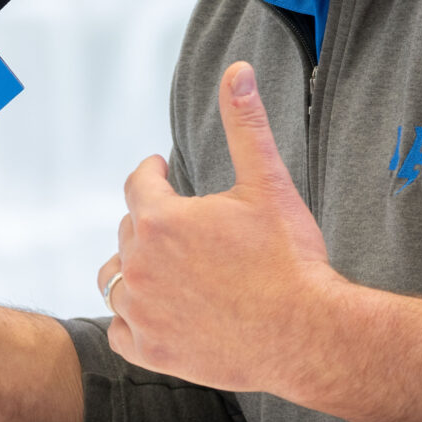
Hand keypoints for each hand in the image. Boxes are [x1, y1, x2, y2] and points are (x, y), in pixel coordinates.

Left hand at [99, 61, 346, 392]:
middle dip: (150, 224)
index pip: (138, 185)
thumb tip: (237, 71)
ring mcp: (141, 311)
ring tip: (162, 268)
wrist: (306, 333)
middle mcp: (139, 264)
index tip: (159, 172)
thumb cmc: (290, 258)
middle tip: (181, 227)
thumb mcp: (268, 183)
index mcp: (160, 219)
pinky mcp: (150, 351)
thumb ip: (245, 125)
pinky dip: (133, 320)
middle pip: (129, 232)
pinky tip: (157, 313)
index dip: (151, 174)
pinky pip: (120, 330)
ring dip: (134, 270)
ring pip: (116, 280)